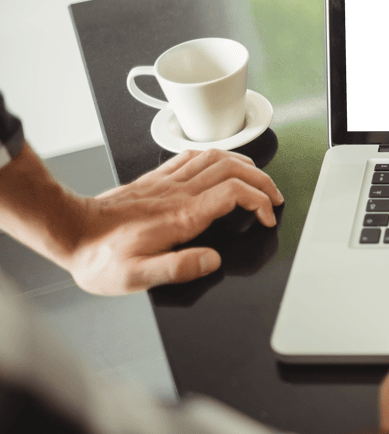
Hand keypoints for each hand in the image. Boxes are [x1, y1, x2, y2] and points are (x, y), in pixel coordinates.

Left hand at [68, 148, 282, 294]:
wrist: (70, 232)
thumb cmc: (101, 257)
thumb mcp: (137, 276)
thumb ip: (179, 268)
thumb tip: (212, 260)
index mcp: (182, 215)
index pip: (234, 193)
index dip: (259, 201)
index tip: (266, 217)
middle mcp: (178, 193)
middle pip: (233, 170)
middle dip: (262, 181)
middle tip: (274, 197)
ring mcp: (168, 183)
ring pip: (216, 158)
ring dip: (244, 165)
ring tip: (258, 179)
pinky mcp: (155, 178)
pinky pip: (191, 156)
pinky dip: (215, 157)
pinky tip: (219, 164)